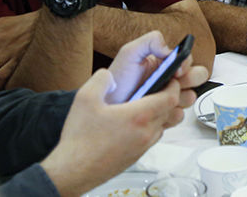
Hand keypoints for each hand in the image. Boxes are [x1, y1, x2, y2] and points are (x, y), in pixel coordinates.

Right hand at [40, 68, 189, 195]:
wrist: (73, 171)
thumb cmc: (80, 139)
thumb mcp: (85, 98)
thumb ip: (100, 79)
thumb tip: (108, 74)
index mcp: (139, 116)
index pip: (170, 97)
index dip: (172, 85)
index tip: (168, 78)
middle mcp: (145, 133)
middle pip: (170, 111)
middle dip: (167, 97)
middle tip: (156, 88)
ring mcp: (142, 147)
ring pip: (162, 126)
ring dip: (159, 113)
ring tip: (144, 104)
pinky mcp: (136, 156)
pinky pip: (151, 138)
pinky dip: (149, 127)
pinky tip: (132, 123)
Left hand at [106, 31, 206, 105]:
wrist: (106, 107)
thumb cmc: (117, 80)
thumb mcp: (129, 53)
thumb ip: (150, 41)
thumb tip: (170, 50)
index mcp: (165, 63)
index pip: (188, 60)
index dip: (186, 65)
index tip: (176, 71)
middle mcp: (171, 79)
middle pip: (198, 77)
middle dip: (189, 80)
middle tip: (172, 84)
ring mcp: (169, 98)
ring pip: (190, 98)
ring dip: (179, 99)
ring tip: (159, 99)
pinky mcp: (166, 115)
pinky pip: (179, 116)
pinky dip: (170, 115)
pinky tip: (155, 112)